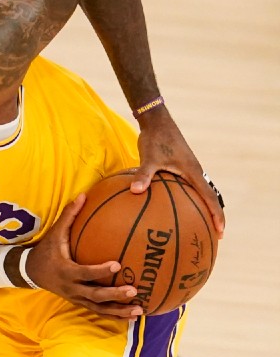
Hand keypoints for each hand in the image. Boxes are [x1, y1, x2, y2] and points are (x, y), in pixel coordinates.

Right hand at [24, 194, 143, 317]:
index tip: (117, 264)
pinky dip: (115, 315)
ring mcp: (76, 298)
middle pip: (94, 295)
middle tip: (134, 291)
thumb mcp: (55, 233)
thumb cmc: (46, 250)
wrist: (30, 272)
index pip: (84, 272)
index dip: (100, 271)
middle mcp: (71, 288)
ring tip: (139, 310)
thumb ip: (69, 216)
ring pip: (98, 308)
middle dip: (114, 295)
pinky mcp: (79, 302)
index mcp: (65, 271)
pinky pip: (99, 311)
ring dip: (119, 311)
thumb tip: (85, 195)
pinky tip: (132, 316)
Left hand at [131, 107, 225, 238]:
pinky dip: (186, 199)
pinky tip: (173, 208)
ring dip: (202, 208)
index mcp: (193, 172)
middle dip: (213, 216)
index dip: (216, 215)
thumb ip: (143, 175)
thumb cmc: (155, 138)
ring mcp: (189, 170)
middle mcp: (195, 172)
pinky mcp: (180, 168)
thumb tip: (135, 191)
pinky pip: (187, 187)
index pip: (209, 198)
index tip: (220, 231)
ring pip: (200, 193)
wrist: (156, 122)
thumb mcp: (148, 158)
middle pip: (209, 198)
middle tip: (214, 235)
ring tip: (198, 225)